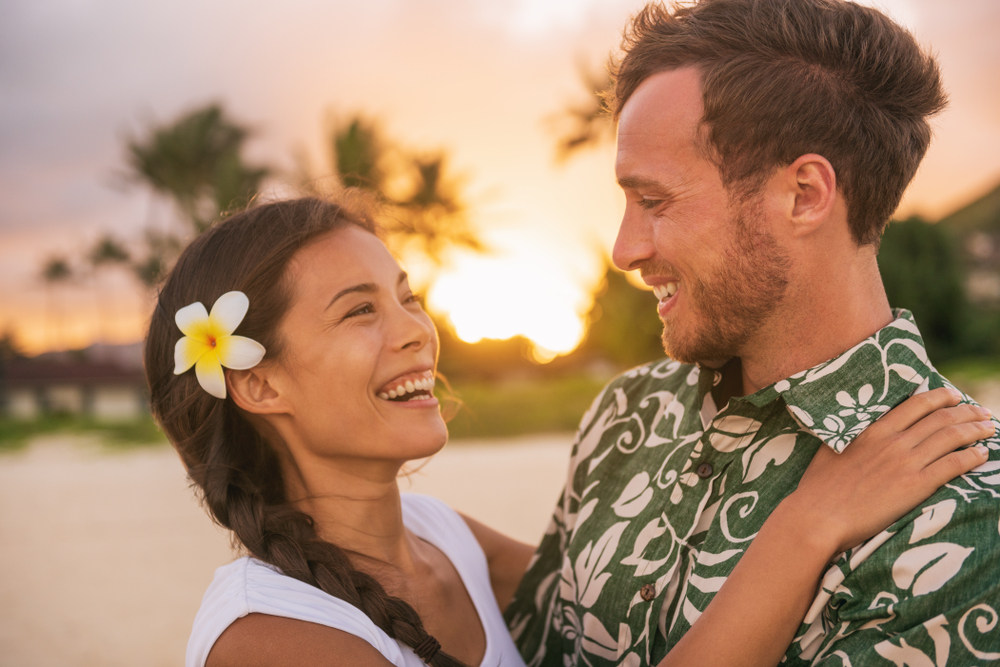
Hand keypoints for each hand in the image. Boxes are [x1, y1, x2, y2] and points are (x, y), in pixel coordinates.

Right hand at [783, 387, 992, 554]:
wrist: (820, 516)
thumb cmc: (819, 487)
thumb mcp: (831, 448)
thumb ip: (852, 436)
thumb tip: (859, 430)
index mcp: (873, 429)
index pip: (916, 404)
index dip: (940, 397)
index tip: (954, 396)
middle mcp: (893, 441)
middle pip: (940, 418)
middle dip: (966, 412)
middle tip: (982, 412)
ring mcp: (906, 463)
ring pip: (951, 438)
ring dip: (975, 430)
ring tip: (989, 428)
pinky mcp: (915, 486)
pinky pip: (952, 466)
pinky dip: (971, 457)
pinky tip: (982, 454)